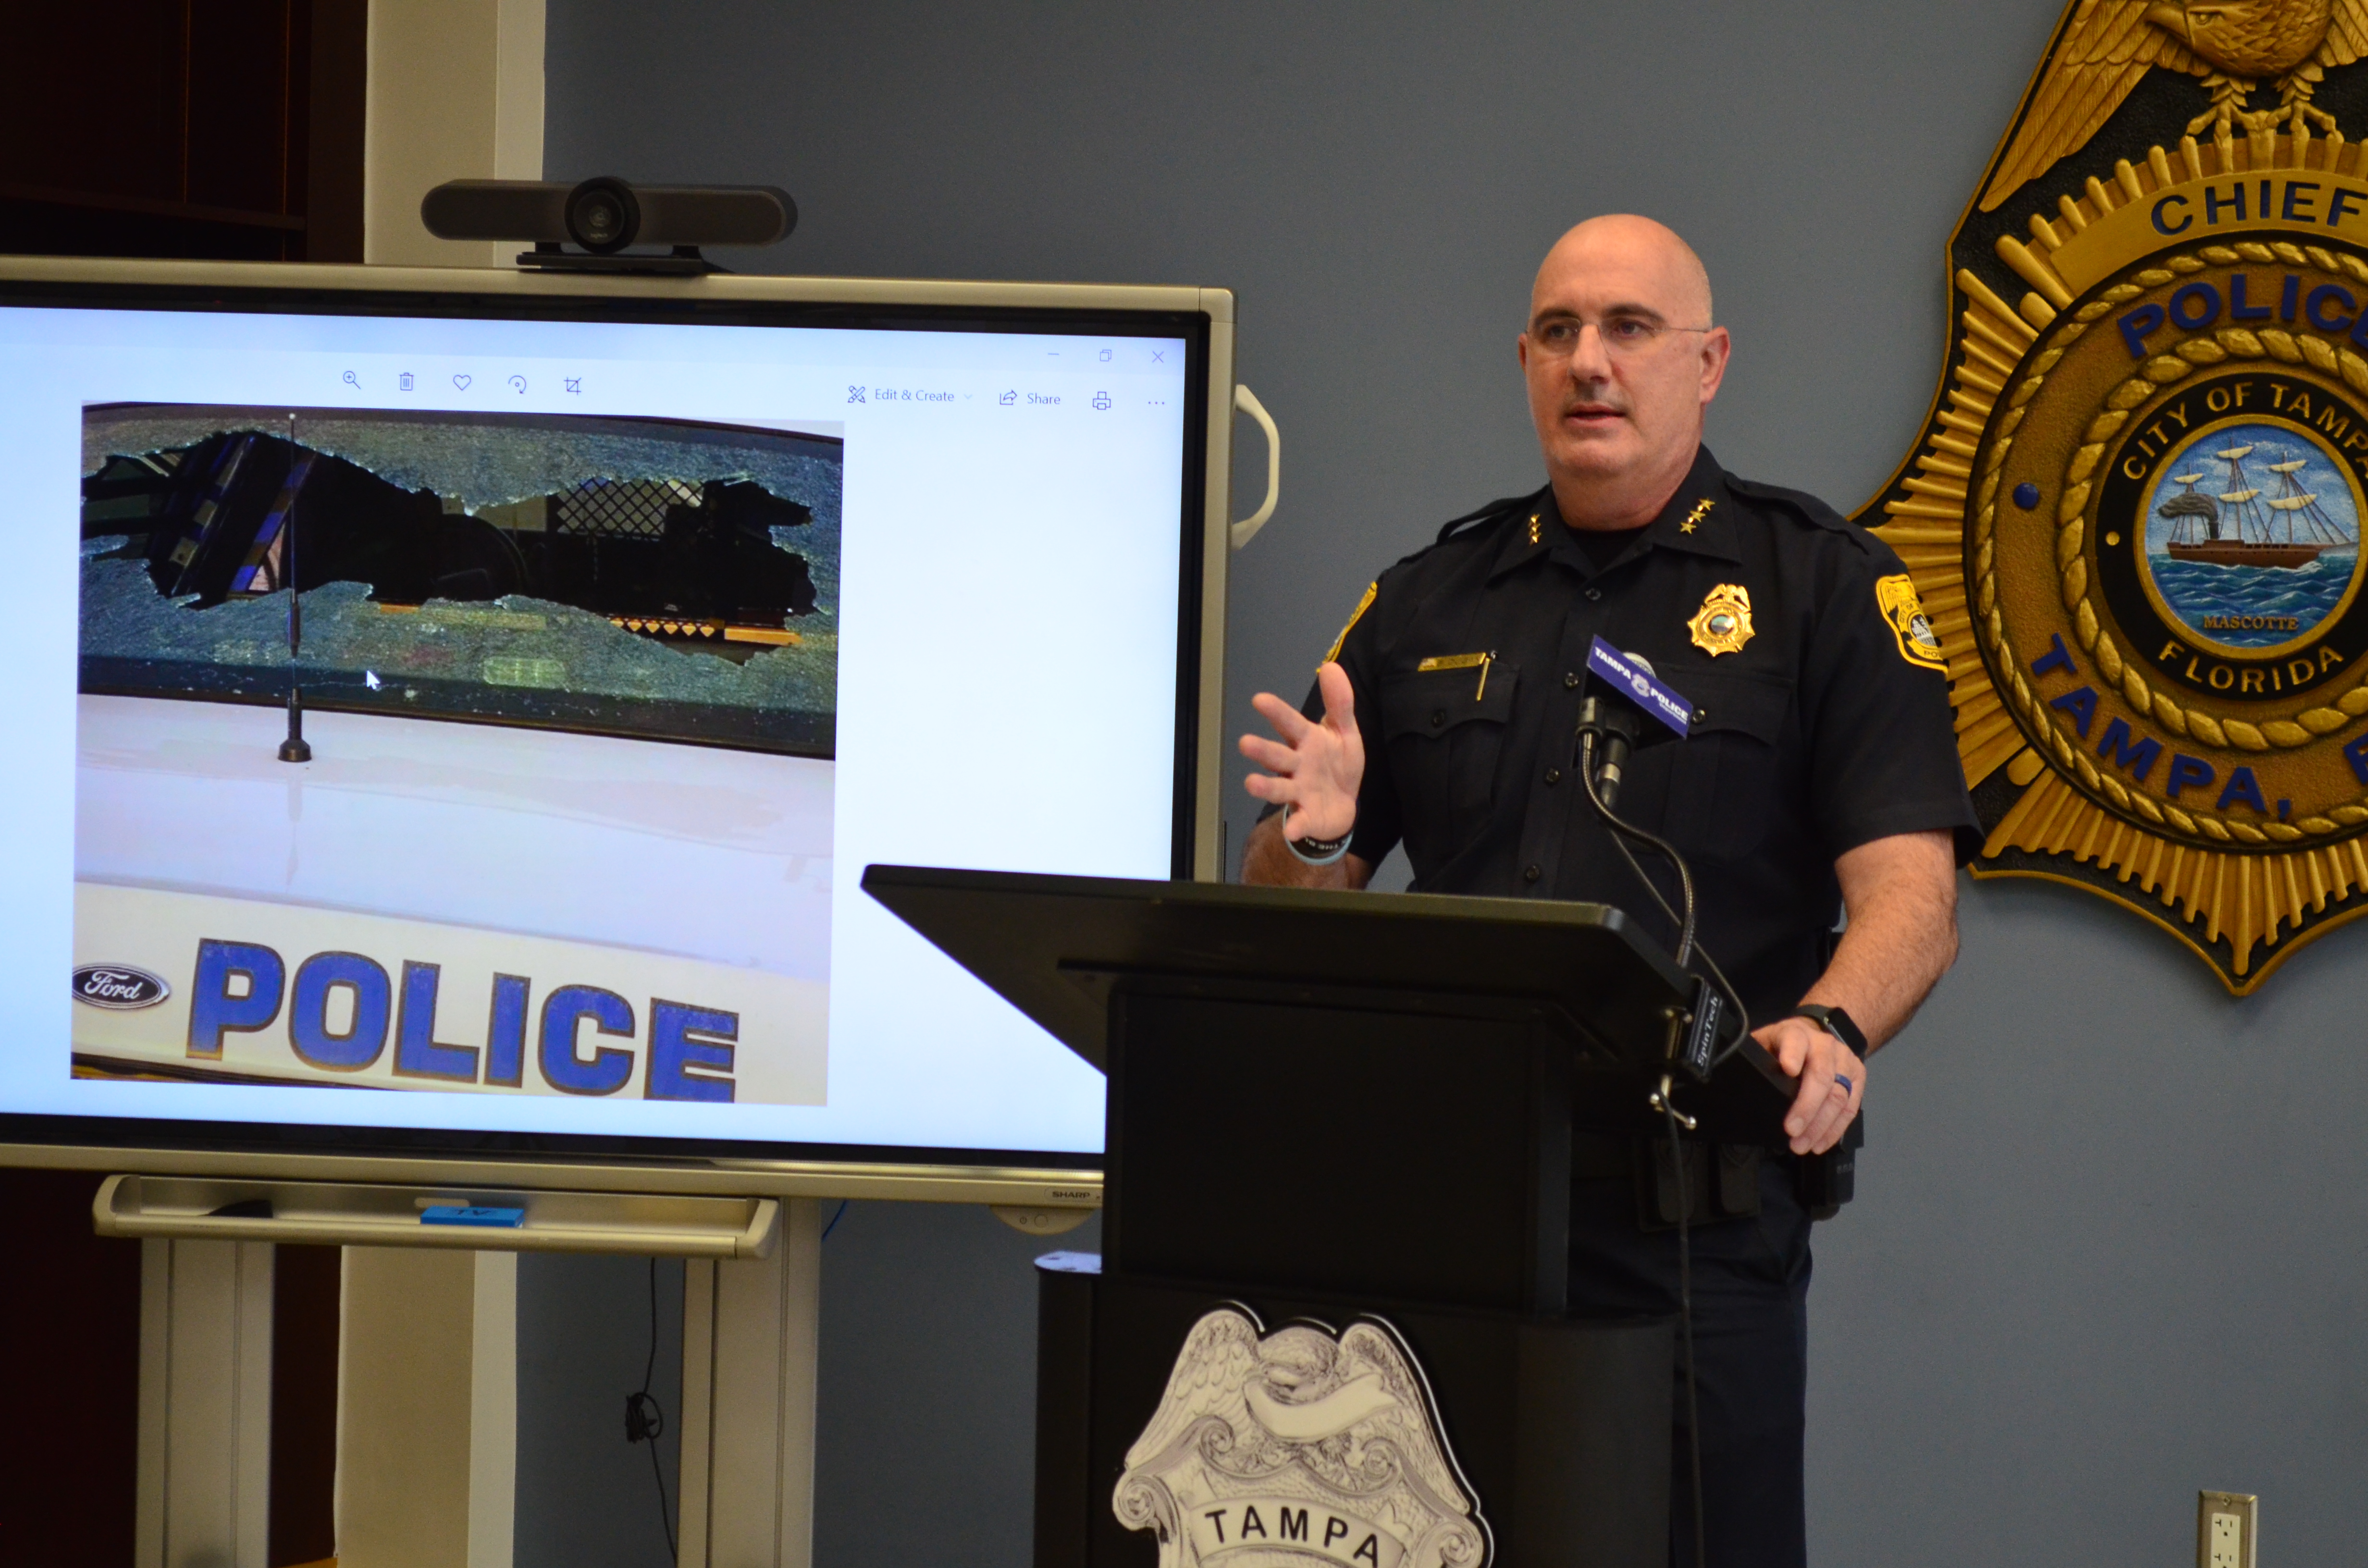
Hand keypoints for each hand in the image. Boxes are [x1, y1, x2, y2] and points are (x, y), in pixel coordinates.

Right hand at [1239, 662, 1364, 840]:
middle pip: (1277, 756)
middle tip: (1245, 743)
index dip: (1276, 712)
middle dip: (1262, 750)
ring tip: (1250, 783)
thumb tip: (1331, 666)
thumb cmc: (1337, 765)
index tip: (1259, 699)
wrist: (1344, 805)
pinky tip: (1291, 831)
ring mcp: (1299, 792)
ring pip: (1279, 788)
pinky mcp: (1307, 816)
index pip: (1290, 724)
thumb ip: (1339, 703)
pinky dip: (1295, 826)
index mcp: (1306, 742)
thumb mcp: (1344, 732)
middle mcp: (1297, 766)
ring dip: (1265, 787)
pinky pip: (1299, 822)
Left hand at [1755, 1015, 1862, 1155]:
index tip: (1787, 1069)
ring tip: (1802, 1145)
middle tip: (1791, 1131)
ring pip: (1838, 1096)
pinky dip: (1835, 1129)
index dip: (1792, 1054)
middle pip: (1821, 1076)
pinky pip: (1850, 1108)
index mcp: (1797, 1034)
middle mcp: (1825, 1045)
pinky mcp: (1858, 1078)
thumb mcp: (1765, 1043)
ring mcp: (1845, 1061)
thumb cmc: (1784, 1045)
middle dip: (1806, 1107)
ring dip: (1820, 1126)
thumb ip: (1756, 1058)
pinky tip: (1820, 1143)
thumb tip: (1734, 1083)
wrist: (1817, 1034)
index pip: (1795, 1041)